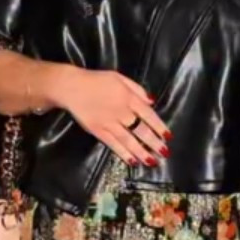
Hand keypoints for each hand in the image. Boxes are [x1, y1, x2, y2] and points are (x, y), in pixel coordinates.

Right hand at [54, 65, 169, 165]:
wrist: (72, 87)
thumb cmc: (96, 80)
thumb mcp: (119, 77)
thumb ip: (137, 89)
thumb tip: (152, 102)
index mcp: (128, 97)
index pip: (148, 114)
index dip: (159, 126)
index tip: (168, 136)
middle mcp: (121, 111)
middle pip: (141, 130)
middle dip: (154, 143)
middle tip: (164, 153)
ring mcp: (108, 123)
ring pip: (128, 140)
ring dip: (141, 152)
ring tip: (152, 162)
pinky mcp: (97, 131)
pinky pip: (113, 144)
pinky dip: (123, 153)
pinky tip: (132, 161)